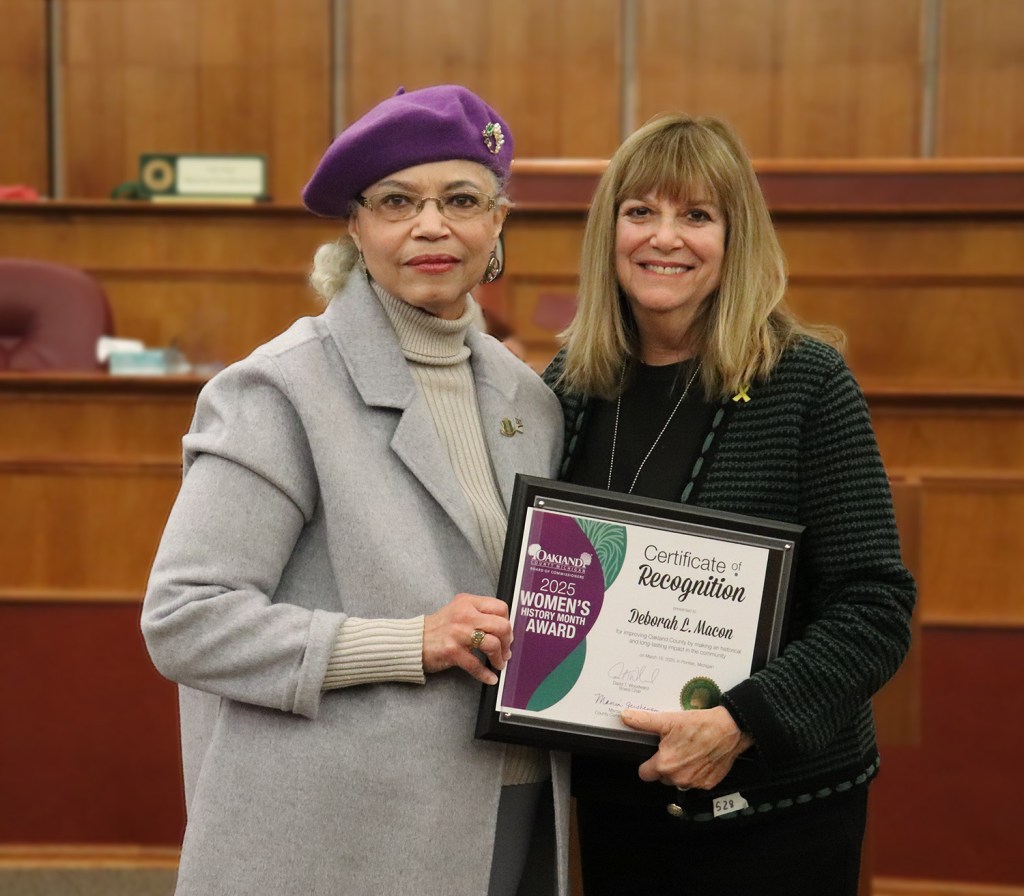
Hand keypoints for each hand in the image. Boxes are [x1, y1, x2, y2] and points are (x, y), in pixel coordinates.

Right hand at [423, 593, 511, 684]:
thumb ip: (478, 614)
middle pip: (501, 625)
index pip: (500, 607)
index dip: (508, 622)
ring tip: (498, 663)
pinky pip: (476, 665)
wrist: (413, 641)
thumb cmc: (437, 628)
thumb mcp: (458, 611)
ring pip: (492, 644)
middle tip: (505, 651)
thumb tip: (503, 629)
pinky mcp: (452, 651)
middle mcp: (465, 614)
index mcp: (468, 602)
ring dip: (499, 658)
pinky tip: (490, 678)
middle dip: (507, 642)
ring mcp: (458, 633)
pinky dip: (486, 674)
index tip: (506, 634)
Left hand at [620, 705, 753, 789]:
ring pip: (679, 781)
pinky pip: (696, 782)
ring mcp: (694, 783)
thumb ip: (644, 721)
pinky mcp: (708, 784)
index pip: (644, 773)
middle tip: (674, 748)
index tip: (652, 756)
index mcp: (664, 764)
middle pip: (662, 777)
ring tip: (688, 752)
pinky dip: (697, 773)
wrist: (729, 729)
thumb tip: (625, 717)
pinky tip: (701, 758)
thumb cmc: (700, 725)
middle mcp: (678, 778)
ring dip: (681, 771)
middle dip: (665, 766)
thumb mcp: (668, 720)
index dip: (647, 764)